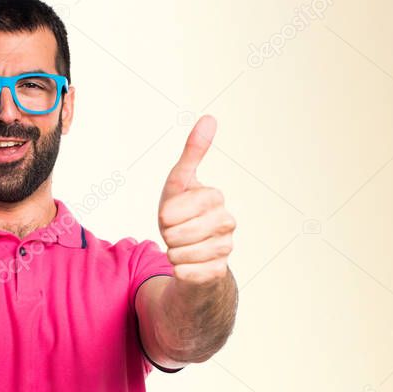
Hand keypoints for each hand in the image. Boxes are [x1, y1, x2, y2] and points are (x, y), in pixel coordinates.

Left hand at [157, 115, 235, 287]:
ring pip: (179, 255)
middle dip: (167, 235)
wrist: (190, 254)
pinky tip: (187, 264)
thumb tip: (210, 117)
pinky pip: (185, 273)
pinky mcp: (219, 272)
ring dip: (172, 253)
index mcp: (216, 197)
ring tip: (181, 247)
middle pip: (176, 233)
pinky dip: (178, 271)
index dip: (164, 215)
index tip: (171, 215)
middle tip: (176, 232)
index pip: (172, 210)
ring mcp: (226, 248)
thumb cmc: (182, 214)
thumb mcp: (179, 183)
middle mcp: (227, 222)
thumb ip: (193, 152)